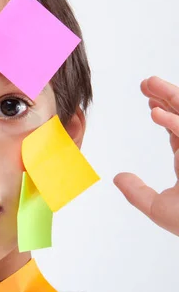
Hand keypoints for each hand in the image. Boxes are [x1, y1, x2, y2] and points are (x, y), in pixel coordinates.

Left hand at [114, 76, 178, 235]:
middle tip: (145, 83)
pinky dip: (174, 122)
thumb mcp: (159, 208)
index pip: (178, 131)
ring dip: (171, 97)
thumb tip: (118, 178)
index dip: (164, 114)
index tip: (150, 102)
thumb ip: (137, 193)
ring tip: (149, 84)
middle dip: (165, 96)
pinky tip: (155, 113)